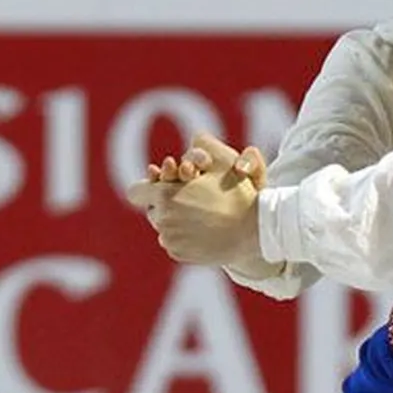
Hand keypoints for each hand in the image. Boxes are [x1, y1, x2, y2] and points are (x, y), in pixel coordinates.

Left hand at [126, 132, 265, 269]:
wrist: (256, 231)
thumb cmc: (239, 194)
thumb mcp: (223, 161)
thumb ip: (203, 146)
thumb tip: (193, 137)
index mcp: (166, 195)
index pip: (136, 191)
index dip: (148, 187)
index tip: (164, 185)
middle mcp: (163, 219)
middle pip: (152, 210)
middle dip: (165, 204)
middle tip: (189, 201)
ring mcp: (170, 239)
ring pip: (163, 228)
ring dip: (175, 221)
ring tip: (198, 217)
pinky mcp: (179, 254)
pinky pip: (173, 243)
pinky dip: (184, 238)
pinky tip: (203, 232)